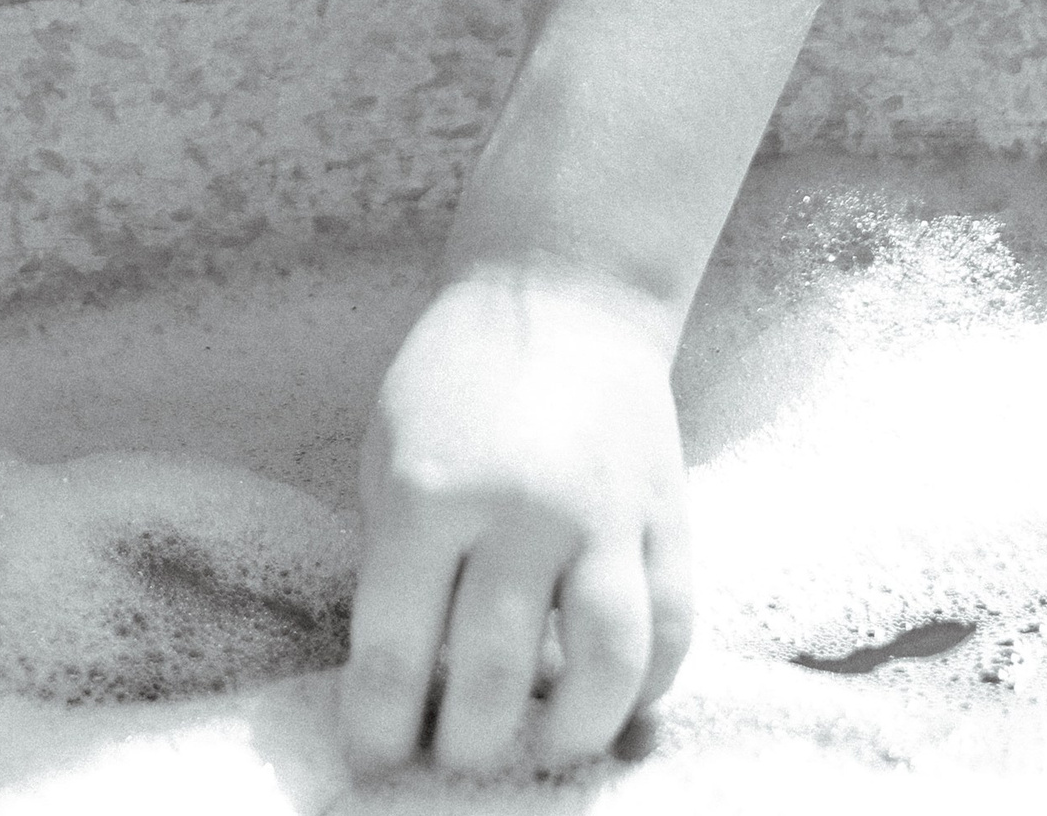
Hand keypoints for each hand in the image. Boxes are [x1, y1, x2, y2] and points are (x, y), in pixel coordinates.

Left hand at [337, 266, 694, 780]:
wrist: (563, 288)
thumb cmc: (456, 376)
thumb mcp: (390, 453)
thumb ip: (396, 563)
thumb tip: (403, 685)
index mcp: (431, 492)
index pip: (397, 652)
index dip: (378, 729)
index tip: (374, 759)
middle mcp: (521, 510)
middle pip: (495, 677)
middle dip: (467, 746)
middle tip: (454, 758)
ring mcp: (606, 514)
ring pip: (604, 665)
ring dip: (569, 733)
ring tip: (544, 748)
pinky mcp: (667, 516)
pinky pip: (672, 626)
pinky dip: (648, 686)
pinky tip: (616, 705)